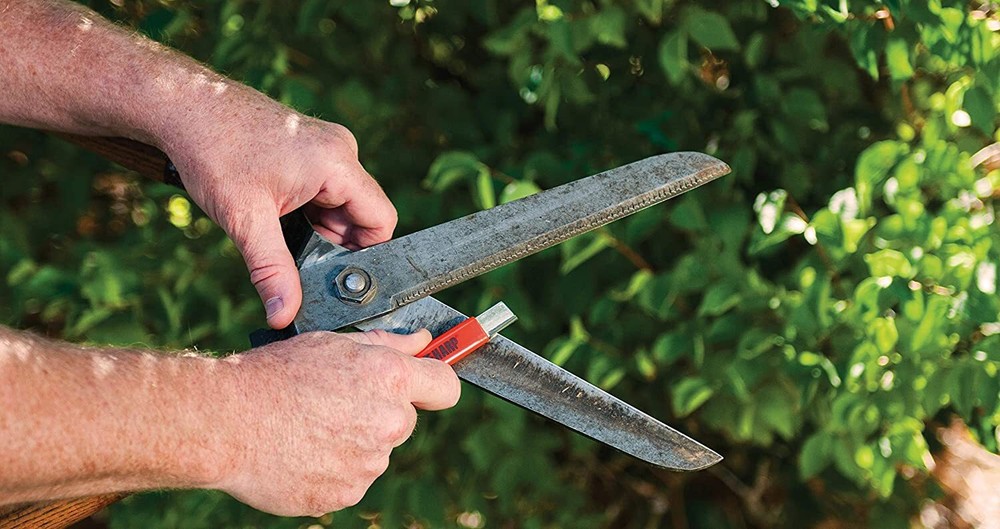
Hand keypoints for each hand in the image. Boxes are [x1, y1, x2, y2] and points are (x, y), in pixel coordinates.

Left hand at [165, 93, 395, 328]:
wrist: (183, 106)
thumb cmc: (212, 151)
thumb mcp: (245, 220)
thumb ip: (271, 271)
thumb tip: (284, 315)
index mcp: (336, 163)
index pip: (380, 220)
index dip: (365, 255)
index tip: (335, 277)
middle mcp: (339, 150)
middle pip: (360, 215)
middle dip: (333, 245)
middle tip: (298, 263)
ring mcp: (325, 147)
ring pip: (341, 205)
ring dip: (317, 229)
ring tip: (280, 234)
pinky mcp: (310, 148)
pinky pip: (325, 191)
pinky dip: (308, 213)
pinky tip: (277, 217)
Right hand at [217, 329, 458, 515]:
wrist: (225, 421)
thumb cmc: (273, 376)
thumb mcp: (332, 344)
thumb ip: (387, 344)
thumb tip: (423, 342)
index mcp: (389, 379)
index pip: (445, 386)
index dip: (434, 384)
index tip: (425, 387)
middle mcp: (387, 421)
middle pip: (404, 420)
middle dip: (378, 413)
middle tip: (333, 404)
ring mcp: (368, 463)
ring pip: (374, 452)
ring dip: (352, 443)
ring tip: (307, 427)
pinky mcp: (346, 493)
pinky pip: (350, 481)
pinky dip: (331, 470)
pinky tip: (301, 452)